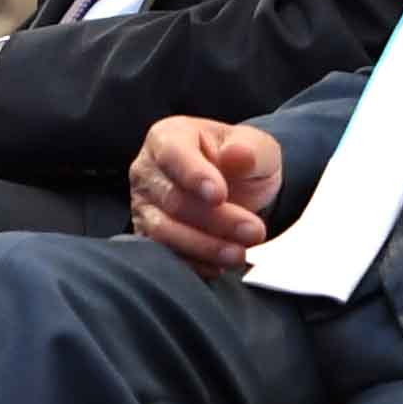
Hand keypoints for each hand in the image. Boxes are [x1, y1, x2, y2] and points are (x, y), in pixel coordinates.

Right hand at [126, 115, 283, 272]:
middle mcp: (147, 171)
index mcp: (168, 137)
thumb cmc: (242, 164)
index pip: (173, 154)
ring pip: (163, 232)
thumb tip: (237, 155)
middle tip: (253, 231)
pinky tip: (220, 266)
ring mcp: (144, 207)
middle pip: (172, 199)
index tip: (219, 195)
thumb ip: (251, 149)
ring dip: (204, 247)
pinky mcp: (148, 238)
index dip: (194, 175)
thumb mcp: (258, 149)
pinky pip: (164, 256)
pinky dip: (194, 264)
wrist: (240, 189)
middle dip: (215, 220)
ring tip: (238, 254)